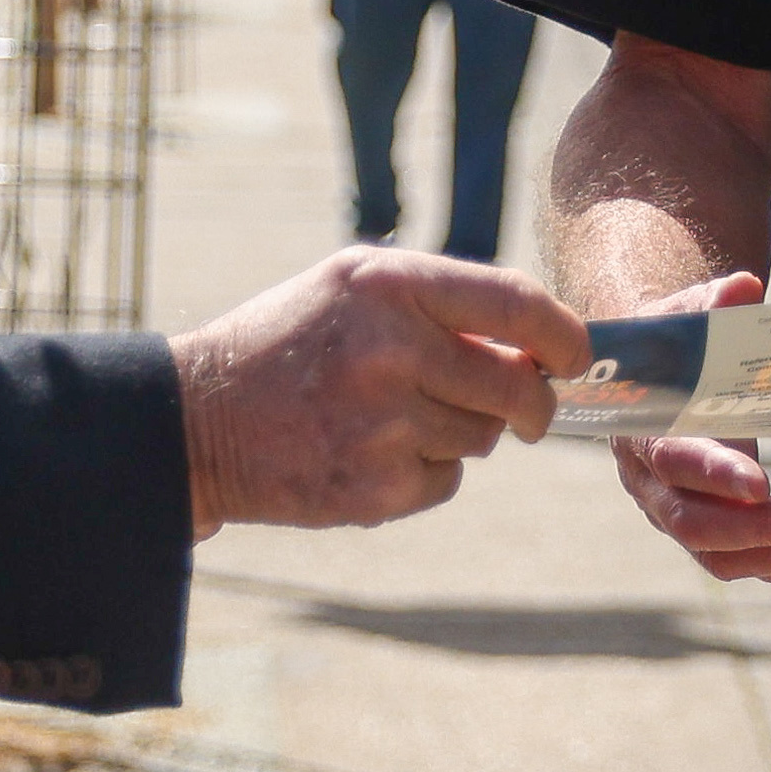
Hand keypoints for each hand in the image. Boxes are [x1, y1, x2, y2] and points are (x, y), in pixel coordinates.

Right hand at [173, 246, 585, 534]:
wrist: (194, 420)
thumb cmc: (288, 343)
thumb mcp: (352, 288)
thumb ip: (441, 301)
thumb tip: (538, 345)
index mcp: (389, 285)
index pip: (518, 305)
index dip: (564, 336)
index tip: (576, 355)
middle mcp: (390, 350)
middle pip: (515, 386)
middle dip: (534, 404)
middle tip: (528, 411)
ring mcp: (382, 423)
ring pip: (482, 439)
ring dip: (461, 433)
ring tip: (397, 418)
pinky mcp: (372, 486)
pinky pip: (444, 481)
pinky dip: (424, 473)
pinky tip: (372, 453)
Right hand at [599, 274, 770, 581]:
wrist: (651, 376)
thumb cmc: (673, 344)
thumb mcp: (685, 314)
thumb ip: (712, 303)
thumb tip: (744, 287)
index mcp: (645, 430)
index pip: (674, 463)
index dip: (715, 476)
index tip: (761, 485)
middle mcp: (652, 484)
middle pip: (698, 526)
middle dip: (764, 529)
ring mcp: (675, 514)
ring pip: (721, 557)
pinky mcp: (704, 532)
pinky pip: (742, 561)